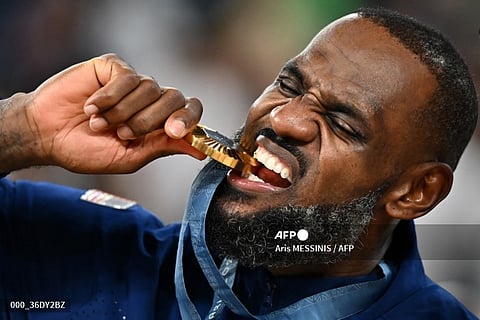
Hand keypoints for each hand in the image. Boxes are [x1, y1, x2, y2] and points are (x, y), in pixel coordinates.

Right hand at [25, 53, 204, 172]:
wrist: (46, 135)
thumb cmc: (86, 150)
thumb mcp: (129, 157)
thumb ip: (163, 148)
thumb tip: (199, 151)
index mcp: (159, 122)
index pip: (190, 111)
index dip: (188, 119)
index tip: (173, 131)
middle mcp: (151, 100)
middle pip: (174, 98)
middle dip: (149, 120)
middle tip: (122, 134)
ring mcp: (133, 83)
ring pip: (150, 87)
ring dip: (124, 112)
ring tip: (99, 124)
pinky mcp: (113, 67)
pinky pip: (126, 77)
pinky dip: (109, 97)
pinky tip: (91, 106)